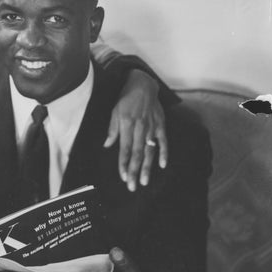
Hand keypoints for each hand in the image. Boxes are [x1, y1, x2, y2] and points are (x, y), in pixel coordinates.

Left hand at [104, 70, 167, 190]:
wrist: (142, 85)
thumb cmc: (125, 99)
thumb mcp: (114, 111)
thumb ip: (112, 129)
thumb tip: (107, 145)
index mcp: (126, 125)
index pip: (124, 149)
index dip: (123, 164)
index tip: (122, 177)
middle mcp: (140, 128)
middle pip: (137, 154)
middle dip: (134, 171)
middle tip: (133, 187)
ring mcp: (152, 127)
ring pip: (149, 151)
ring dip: (147, 167)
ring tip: (145, 181)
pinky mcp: (161, 124)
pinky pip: (163, 141)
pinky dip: (164, 153)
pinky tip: (162, 165)